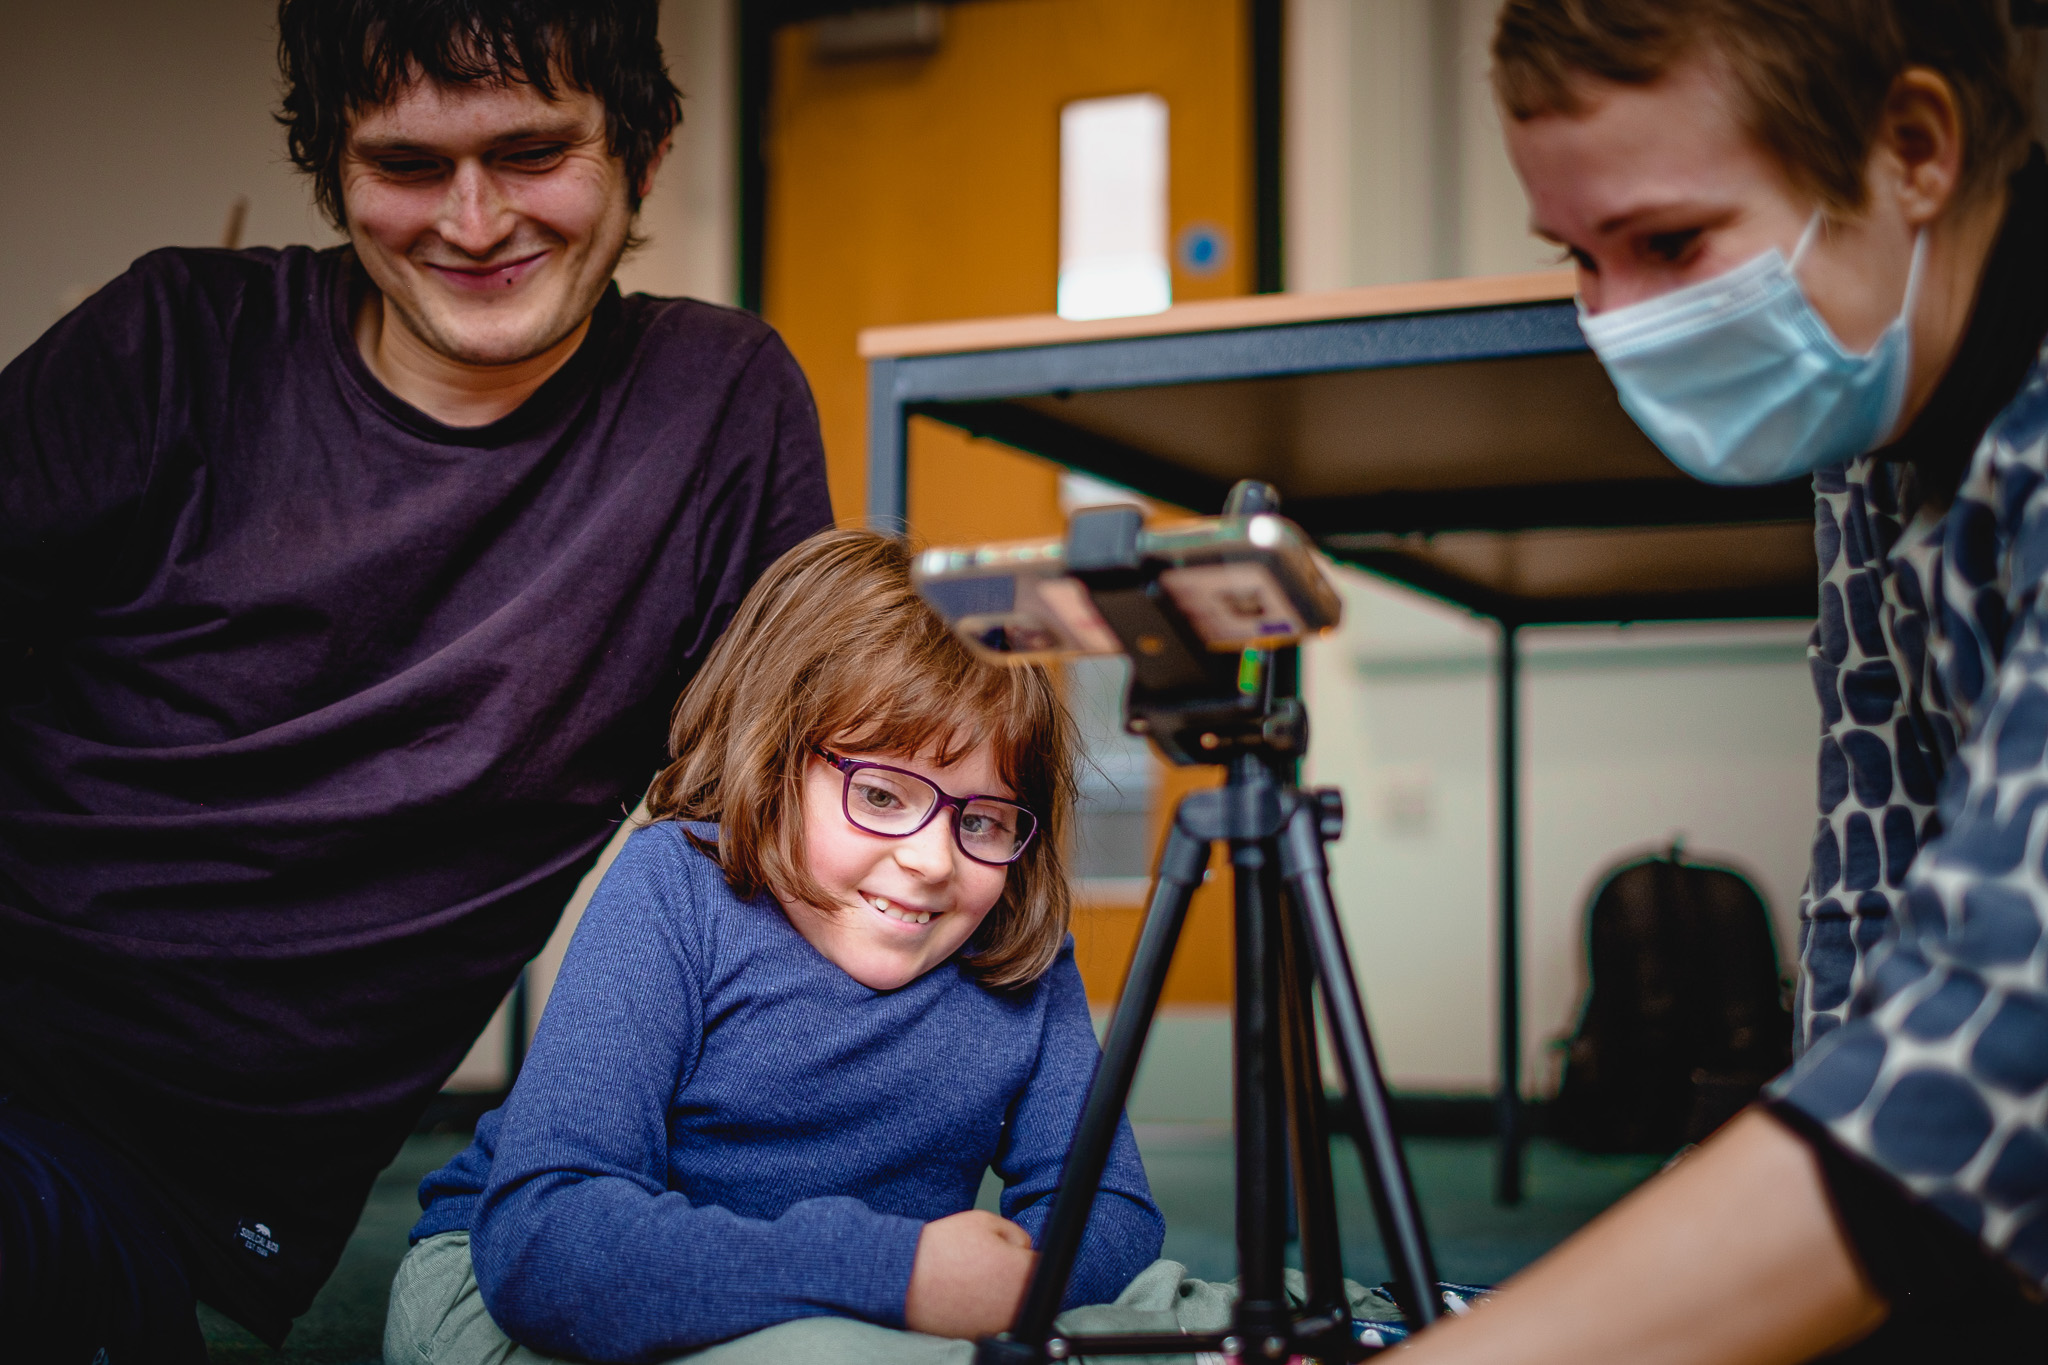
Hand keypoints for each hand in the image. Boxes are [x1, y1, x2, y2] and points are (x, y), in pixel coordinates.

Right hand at [904, 1209, 1037, 1338]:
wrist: (905, 1279)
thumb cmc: (941, 1249)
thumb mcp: (985, 1221)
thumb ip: (1016, 1234)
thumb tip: (1025, 1248)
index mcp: (1022, 1271)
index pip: (1048, 1264)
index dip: (1031, 1255)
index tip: (1019, 1253)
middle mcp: (1016, 1302)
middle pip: (1035, 1288)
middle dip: (1021, 1275)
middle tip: (995, 1264)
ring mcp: (1000, 1323)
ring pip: (1017, 1306)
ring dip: (1006, 1293)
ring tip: (979, 1278)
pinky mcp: (982, 1334)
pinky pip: (996, 1320)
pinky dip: (988, 1309)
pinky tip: (970, 1294)